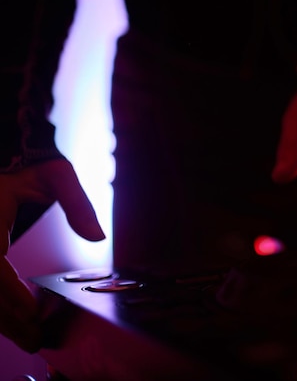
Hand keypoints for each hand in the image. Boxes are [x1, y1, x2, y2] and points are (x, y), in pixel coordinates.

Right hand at [0, 158, 104, 351]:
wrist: (6, 147)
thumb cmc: (28, 160)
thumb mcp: (58, 175)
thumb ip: (78, 204)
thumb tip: (97, 237)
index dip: (9, 292)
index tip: (31, 312)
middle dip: (6, 317)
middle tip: (33, 340)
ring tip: (25, 337)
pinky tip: (11, 318)